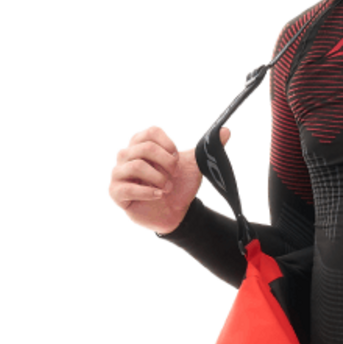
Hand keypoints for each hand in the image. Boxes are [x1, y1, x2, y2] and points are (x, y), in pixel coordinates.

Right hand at [109, 125, 229, 233]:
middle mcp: (126, 155)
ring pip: (135, 165)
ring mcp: (119, 174)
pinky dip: (147, 192)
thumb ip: (207, 148)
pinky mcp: (116, 193)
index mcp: (141, 144)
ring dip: (158, 178)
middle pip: (144, 148)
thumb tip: (226, 130)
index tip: (178, 159)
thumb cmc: (179, 186)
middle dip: (166, 163)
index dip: (168, 146)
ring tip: (167, 188)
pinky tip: (159, 195)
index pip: (150, 132)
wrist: (178, 212)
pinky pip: (125, 188)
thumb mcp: (195, 165)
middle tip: (174, 175)